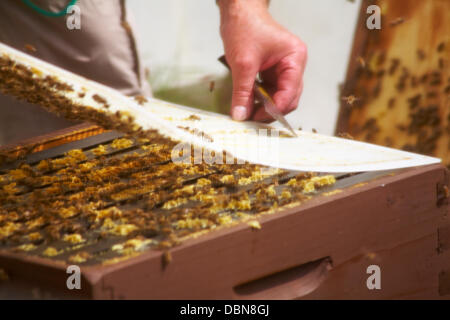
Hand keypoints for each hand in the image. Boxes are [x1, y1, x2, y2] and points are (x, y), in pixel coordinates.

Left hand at [218, 0, 306, 120]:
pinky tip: (249, 103)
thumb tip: (241, 114)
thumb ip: (242, 92)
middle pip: (289, 97)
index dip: (276, 108)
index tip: (258, 117)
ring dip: (265, 106)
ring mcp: (284, 68)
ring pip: (279, 96)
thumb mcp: (243, 63)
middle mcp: (293, 64)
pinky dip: (260, 99)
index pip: (291, 91)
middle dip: (272, 109)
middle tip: (253, 118)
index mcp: (295, 58)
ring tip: (249, 111)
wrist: (238, 12)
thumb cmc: (245, 26)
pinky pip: (270, 91)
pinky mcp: (273, 71)